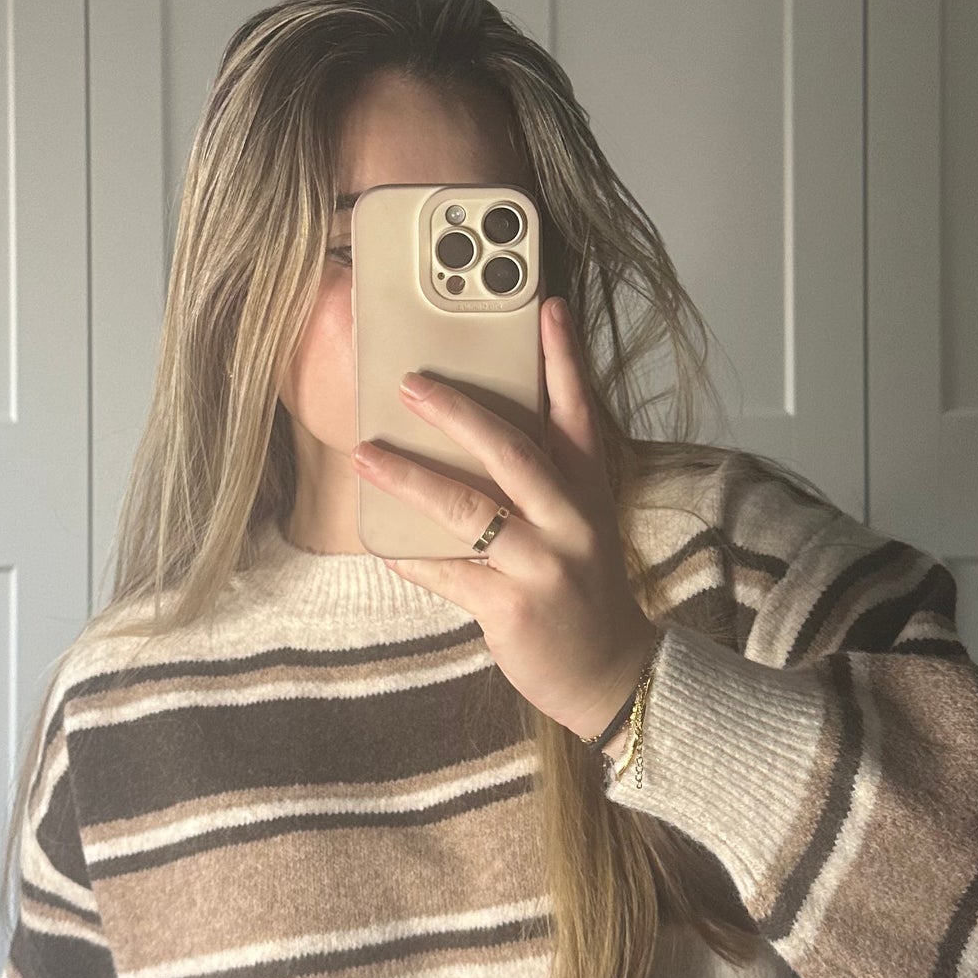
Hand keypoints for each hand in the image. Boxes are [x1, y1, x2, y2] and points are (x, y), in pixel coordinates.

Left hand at [351, 295, 658, 747]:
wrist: (610, 671)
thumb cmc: (581, 584)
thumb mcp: (580, 520)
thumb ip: (542, 477)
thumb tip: (471, 429)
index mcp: (588, 489)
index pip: (577, 412)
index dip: (563, 358)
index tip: (546, 306)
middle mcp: (572, 519)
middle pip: (513, 452)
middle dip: (458, 413)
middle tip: (410, 383)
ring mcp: (544, 565)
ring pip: (470, 510)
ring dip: (412, 478)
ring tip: (367, 454)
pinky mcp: (513, 608)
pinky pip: (449, 573)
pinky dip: (411, 556)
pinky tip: (381, 542)